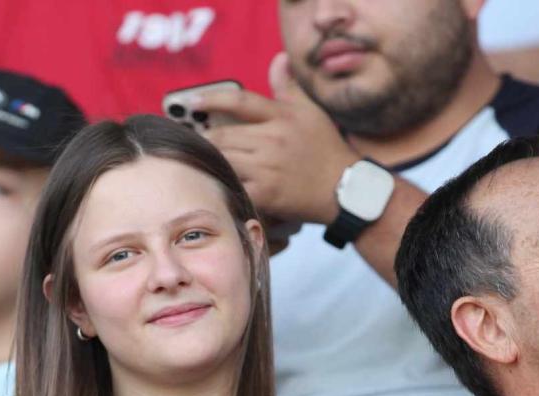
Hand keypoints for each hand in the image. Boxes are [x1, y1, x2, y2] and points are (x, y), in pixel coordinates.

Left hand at [196, 52, 359, 224]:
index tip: (193, 102)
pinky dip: (221, 184)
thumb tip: (278, 60)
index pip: (240, 102)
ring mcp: (269, 168)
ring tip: (200, 161)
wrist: (345, 190)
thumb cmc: (326, 149)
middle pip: (223, 135)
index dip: (212, 99)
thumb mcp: (311, 112)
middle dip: (203, 139)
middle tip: (193, 141)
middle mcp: (274, 140)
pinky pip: (233, 186)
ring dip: (208, 160)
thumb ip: (288, 87)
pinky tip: (214, 183)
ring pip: (224, 160)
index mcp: (283, 117)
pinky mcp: (267, 194)